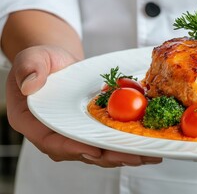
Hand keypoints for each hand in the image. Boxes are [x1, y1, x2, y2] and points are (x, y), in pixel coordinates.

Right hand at [6, 45, 161, 166]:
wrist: (59, 63)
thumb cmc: (42, 61)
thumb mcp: (32, 59)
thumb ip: (29, 69)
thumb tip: (30, 84)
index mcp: (33, 123)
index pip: (52, 142)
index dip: (74, 148)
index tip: (96, 150)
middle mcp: (55, 135)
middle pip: (82, 151)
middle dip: (110, 156)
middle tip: (134, 156)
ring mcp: (75, 135)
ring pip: (100, 150)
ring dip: (124, 154)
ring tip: (148, 154)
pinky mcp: (92, 131)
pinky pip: (109, 140)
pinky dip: (128, 143)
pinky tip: (148, 144)